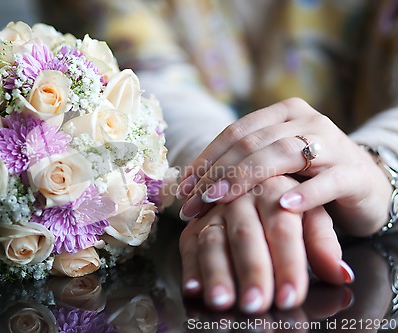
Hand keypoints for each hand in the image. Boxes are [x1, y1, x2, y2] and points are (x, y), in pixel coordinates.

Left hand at [177, 98, 390, 235]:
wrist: (365, 185)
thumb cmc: (308, 176)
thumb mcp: (273, 165)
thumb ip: (241, 165)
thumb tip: (190, 184)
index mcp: (282, 113)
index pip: (235, 131)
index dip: (206, 158)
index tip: (184, 186)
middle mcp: (306, 121)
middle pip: (253, 142)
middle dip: (217, 172)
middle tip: (193, 201)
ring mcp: (332, 144)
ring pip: (282, 155)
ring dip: (246, 178)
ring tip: (218, 199)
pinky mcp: (352, 173)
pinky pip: (325, 182)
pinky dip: (303, 194)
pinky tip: (282, 206)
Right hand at [179, 175, 352, 313]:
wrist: (258, 173)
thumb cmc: (290, 203)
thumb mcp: (313, 217)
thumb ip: (323, 244)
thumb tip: (341, 274)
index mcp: (275, 190)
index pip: (283, 230)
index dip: (287, 264)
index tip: (290, 296)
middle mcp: (241, 196)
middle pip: (245, 234)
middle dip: (251, 270)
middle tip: (256, 304)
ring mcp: (214, 209)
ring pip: (212, 239)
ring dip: (216, 272)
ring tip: (222, 301)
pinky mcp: (196, 222)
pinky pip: (188, 243)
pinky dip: (189, 267)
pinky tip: (193, 290)